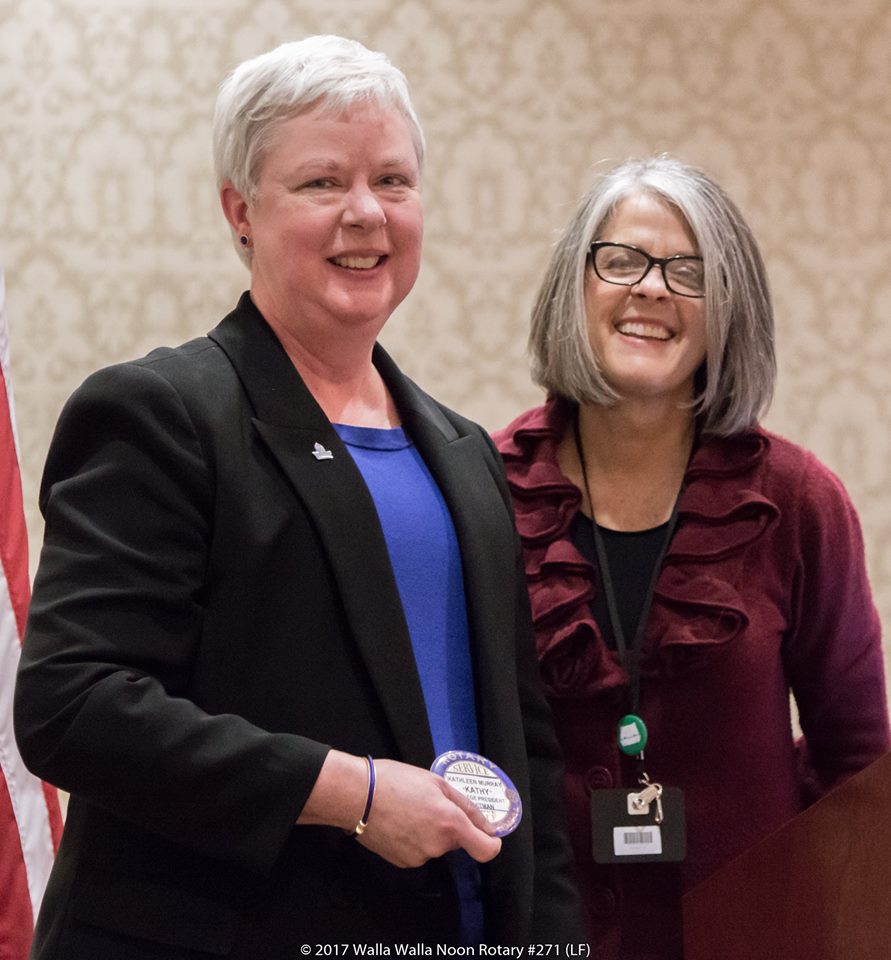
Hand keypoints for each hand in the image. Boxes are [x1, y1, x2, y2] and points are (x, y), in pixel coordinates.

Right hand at [297, 751, 501, 867]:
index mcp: (450, 823)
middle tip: (430, 802)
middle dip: (450, 825)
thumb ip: (465, 805)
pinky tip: (399, 822)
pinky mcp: (403, 862)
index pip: (485, 850)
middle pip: (456, 841)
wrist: (356, 796)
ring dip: (430, 831)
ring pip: (436, 845)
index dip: (491, 842)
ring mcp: (419, 857)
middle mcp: (438, 846)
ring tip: (409, 809)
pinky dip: (414, 839)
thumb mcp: (436, 782)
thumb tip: (486, 825)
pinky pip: (419, 850)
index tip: (487, 834)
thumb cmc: (396, 781)